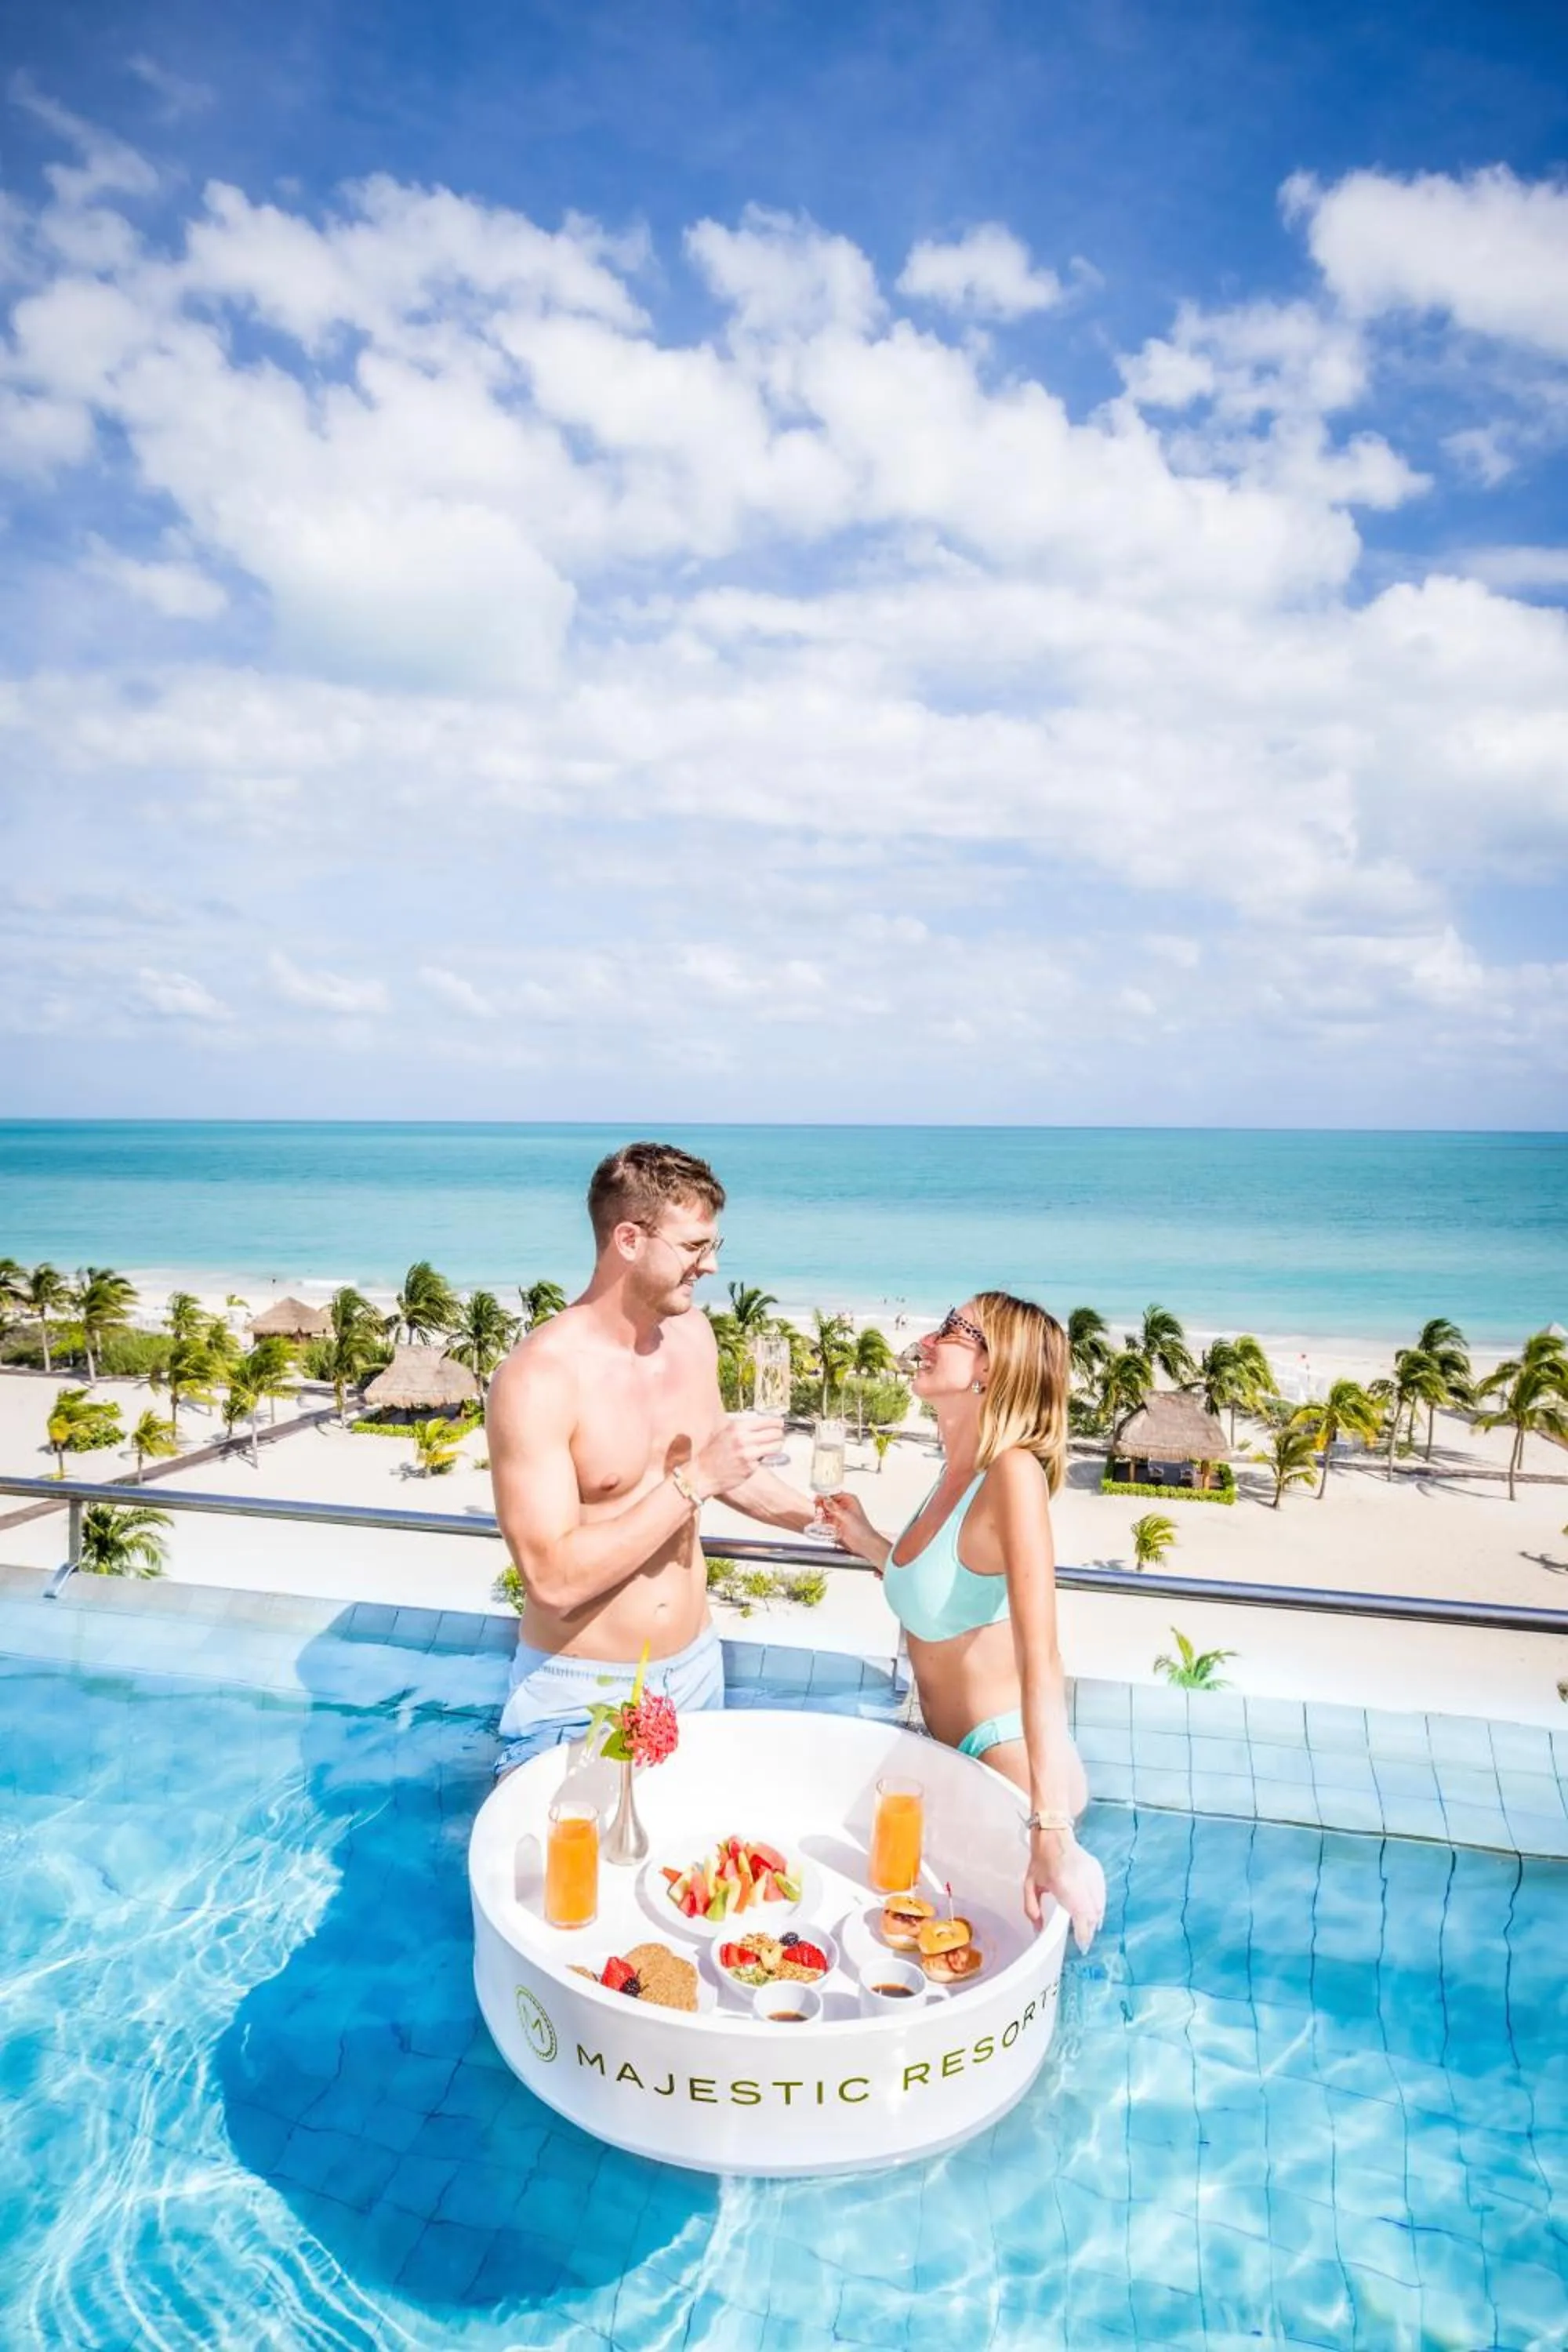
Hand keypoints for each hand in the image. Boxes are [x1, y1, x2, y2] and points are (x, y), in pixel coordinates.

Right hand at [690, 1415, 785, 1498]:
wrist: (702, 1474)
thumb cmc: (712, 1453)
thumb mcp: (723, 1433)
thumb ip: (740, 1428)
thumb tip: (759, 1423)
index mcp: (736, 1428)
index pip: (765, 1421)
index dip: (776, 1422)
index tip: (780, 1423)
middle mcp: (743, 1439)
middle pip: (774, 1433)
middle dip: (779, 1434)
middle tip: (779, 1435)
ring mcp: (747, 1454)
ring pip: (775, 1446)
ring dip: (777, 1445)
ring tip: (776, 1445)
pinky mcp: (750, 1468)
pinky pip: (765, 1459)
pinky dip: (765, 1457)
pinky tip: (761, 1457)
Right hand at [815, 1490, 887, 1568]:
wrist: (864, 1543)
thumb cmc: (862, 1529)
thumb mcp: (846, 1516)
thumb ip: (834, 1508)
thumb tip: (825, 1499)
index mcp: (849, 1500)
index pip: (833, 1495)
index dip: (824, 1497)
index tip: (816, 1499)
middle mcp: (845, 1506)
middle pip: (829, 1502)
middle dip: (822, 1505)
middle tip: (816, 1509)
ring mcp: (840, 1515)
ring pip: (827, 1511)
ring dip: (821, 1513)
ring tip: (817, 1516)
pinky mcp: (837, 1524)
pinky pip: (827, 1519)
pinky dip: (823, 1520)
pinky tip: (820, 1522)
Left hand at [1024, 1827, 1105, 1954]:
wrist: (1053, 1834)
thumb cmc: (1040, 1860)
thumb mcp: (1029, 1884)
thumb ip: (1031, 1909)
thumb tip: (1037, 1930)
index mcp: (1064, 1883)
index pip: (1080, 1914)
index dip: (1084, 1933)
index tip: (1082, 1946)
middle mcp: (1082, 1879)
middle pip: (1093, 1913)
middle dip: (1090, 1930)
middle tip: (1084, 1941)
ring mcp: (1092, 1874)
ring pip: (1100, 1905)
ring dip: (1095, 1920)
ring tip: (1088, 1930)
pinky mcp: (1098, 1871)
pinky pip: (1102, 1895)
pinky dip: (1099, 1907)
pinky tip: (1093, 1914)